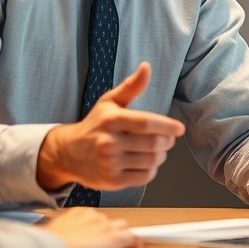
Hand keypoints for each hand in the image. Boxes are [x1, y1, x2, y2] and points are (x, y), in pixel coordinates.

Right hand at [37, 62, 184, 191]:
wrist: (69, 152)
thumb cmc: (95, 125)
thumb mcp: (109, 102)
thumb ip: (131, 86)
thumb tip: (146, 67)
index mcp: (111, 119)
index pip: (145, 123)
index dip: (167, 126)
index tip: (179, 128)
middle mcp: (108, 141)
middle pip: (152, 144)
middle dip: (167, 141)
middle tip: (168, 139)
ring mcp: (109, 163)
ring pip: (151, 161)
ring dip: (161, 156)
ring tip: (157, 150)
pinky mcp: (112, 181)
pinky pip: (144, 177)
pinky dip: (151, 170)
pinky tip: (146, 163)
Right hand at [39, 207, 143, 247]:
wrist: (55, 246)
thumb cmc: (49, 242)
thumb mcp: (50, 232)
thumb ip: (57, 232)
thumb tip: (53, 239)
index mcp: (79, 212)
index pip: (94, 217)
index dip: (97, 229)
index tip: (95, 238)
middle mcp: (95, 215)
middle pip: (109, 221)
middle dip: (110, 232)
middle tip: (106, 247)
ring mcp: (106, 226)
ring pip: (123, 227)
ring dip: (123, 238)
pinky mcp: (115, 238)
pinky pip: (134, 239)